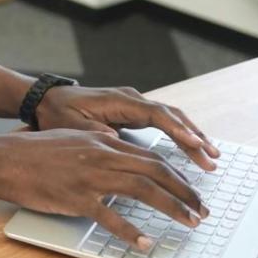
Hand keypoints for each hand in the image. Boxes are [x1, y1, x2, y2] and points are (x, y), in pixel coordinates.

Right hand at [0, 129, 208, 249]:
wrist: (1, 158)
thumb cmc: (31, 152)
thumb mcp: (71, 140)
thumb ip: (98, 148)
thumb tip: (120, 159)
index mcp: (102, 142)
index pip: (151, 157)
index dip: (177, 176)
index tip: (191, 191)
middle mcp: (101, 156)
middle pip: (156, 171)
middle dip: (185, 191)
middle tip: (202, 209)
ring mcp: (89, 177)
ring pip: (142, 190)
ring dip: (172, 207)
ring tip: (189, 222)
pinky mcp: (75, 197)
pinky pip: (110, 216)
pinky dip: (131, 231)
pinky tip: (144, 244)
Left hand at [35, 85, 219, 168]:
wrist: (45, 101)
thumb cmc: (57, 113)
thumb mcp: (75, 126)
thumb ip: (99, 134)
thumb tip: (118, 142)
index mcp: (120, 101)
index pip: (157, 114)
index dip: (178, 130)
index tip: (196, 144)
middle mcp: (131, 99)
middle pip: (171, 116)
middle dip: (194, 136)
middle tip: (212, 158)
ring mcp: (133, 105)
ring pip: (171, 118)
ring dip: (191, 136)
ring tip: (211, 156)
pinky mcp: (132, 113)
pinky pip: (163, 122)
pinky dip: (179, 134)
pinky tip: (192, 149)